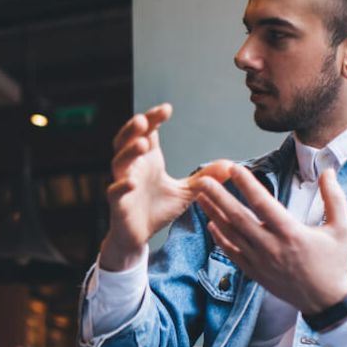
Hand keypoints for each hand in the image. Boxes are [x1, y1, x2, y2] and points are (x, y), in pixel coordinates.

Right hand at [99, 103, 233, 270]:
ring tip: (143, 143)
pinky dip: (122, 186)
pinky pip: (115, 191)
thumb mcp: (186, 193)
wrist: (138, 237)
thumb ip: (204, 178)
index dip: (153, 119)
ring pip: (119, 162)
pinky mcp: (118, 204)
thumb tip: (230, 166)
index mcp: (148, 160)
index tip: (167, 109)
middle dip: (134, 129)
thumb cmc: (156, 209)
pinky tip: (132, 182)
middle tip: (145, 120)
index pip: (147, 132)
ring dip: (129, 152)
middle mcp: (133, 167)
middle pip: (126, 141)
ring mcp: (123, 184)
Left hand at [194, 165, 346, 314]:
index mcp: (291, 234)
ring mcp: (260, 261)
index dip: (246, 185)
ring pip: (230, 234)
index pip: (263, 203)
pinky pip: (232, 253)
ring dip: (214, 214)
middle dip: (218, 197)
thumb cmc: (335, 263)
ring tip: (201, 196)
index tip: (234, 169)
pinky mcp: (254, 273)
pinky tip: (211, 224)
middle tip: (204, 180)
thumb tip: (328, 171)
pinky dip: (220, 238)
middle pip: (238, 218)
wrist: (326, 301)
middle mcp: (271, 247)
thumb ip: (334, 198)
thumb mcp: (342, 228)